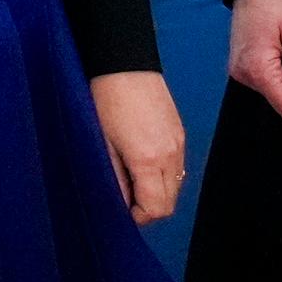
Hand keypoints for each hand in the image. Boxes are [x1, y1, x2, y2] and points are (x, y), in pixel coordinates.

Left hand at [90, 69, 185, 225]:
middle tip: (124, 198)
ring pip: (175, 186)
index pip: (156, 209)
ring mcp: (179, 144)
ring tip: (131, 179)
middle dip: (147, 208)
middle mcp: (171, 155)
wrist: (124, 63)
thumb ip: (114, 179)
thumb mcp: (102, 144)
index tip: (120, 210)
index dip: (138, 217)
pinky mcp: (179, 133)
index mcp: (149, 160)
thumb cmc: (106, 100)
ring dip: (156, 192)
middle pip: (169, 202)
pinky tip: (141, 163)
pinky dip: (162, 175)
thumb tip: (118, 204)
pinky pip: (177, 167)